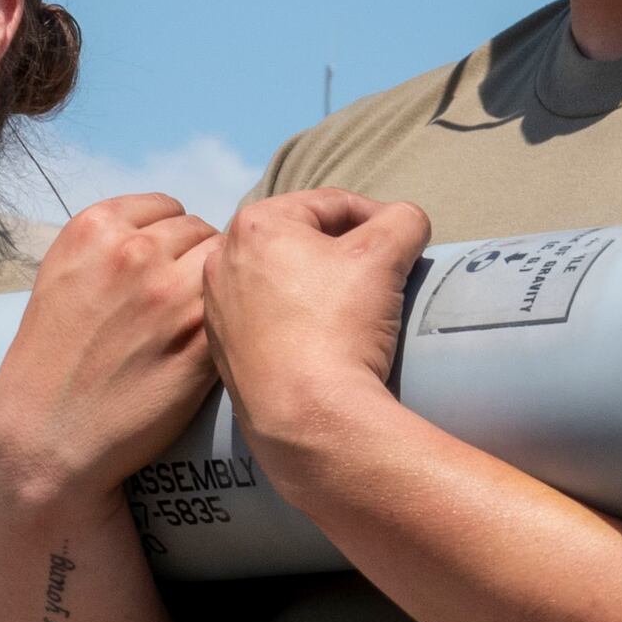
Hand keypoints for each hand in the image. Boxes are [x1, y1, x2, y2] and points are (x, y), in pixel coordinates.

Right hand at [0, 195, 222, 508]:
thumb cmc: (50, 363)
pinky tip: (204, 345)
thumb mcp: (62, 276)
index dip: (169, 237)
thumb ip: (111, 244)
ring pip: (223, 264)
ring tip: (191, 322)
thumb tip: (165, 232)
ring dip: (215, 288)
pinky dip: (226, 323)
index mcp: (94, 228)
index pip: (166, 206)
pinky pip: (234, 309)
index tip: (162, 266)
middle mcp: (134, 252)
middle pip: (200, 230)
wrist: (45, 437)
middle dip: (194, 260)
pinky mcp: (200, 340)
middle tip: (178, 300)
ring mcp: (171, 295)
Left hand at [201, 191, 432, 454]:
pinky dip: (296, 320)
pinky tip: (323, 341)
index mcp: (255, 224)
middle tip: (381, 276)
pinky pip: (268, 319)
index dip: (378, 217)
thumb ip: (403, 220)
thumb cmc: (341, 326)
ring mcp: (217, 308)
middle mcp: (222, 260)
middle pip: (302, 240)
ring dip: (319, 285)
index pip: (332, 203)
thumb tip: (405, 221)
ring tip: (354, 310)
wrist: (308, 418)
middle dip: (344, 252)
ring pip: (283, 279)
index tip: (404, 245)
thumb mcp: (387, 255)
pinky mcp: (222, 351)